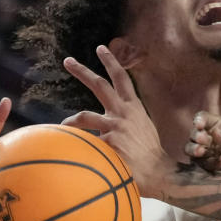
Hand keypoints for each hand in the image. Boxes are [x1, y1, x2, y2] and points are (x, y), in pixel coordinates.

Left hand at [62, 45, 175, 195]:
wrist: (159, 172)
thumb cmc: (150, 155)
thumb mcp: (142, 130)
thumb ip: (127, 122)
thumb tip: (109, 124)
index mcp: (134, 108)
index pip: (122, 79)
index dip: (111, 62)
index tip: (101, 48)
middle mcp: (124, 112)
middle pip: (99, 85)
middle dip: (82, 71)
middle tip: (67, 60)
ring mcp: (115, 126)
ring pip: (83, 116)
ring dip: (69, 120)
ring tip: (61, 124)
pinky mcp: (108, 142)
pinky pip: (86, 142)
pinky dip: (80, 148)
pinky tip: (78, 155)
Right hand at [186, 111, 220, 177]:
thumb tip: (215, 132)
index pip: (204, 118)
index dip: (199, 120)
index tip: (199, 125)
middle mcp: (212, 138)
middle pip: (194, 134)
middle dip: (196, 136)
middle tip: (203, 141)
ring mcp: (209, 153)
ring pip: (191, 149)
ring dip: (194, 150)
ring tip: (202, 152)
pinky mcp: (209, 167)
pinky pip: (201, 164)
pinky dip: (210, 163)